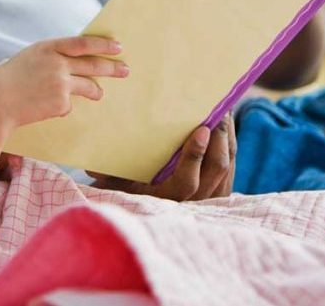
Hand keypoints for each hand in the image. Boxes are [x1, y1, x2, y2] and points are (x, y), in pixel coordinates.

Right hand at [0, 36, 128, 131]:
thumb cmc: (4, 81)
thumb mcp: (26, 59)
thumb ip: (48, 59)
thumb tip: (69, 63)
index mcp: (47, 48)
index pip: (83, 43)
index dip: (103, 44)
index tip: (118, 46)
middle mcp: (58, 63)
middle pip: (93, 65)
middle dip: (111, 67)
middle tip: (125, 70)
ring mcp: (61, 83)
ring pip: (87, 87)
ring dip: (96, 91)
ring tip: (100, 94)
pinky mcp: (60, 102)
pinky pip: (68, 105)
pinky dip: (61, 107)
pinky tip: (47, 108)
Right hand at [89, 114, 236, 201]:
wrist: (152, 217)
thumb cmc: (131, 194)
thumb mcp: (119, 187)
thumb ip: (108, 176)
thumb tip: (92, 167)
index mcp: (169, 200)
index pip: (188, 180)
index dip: (195, 155)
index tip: (200, 129)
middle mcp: (194, 202)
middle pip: (216, 167)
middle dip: (219, 136)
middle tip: (217, 107)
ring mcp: (212, 197)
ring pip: (227, 163)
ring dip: (226, 135)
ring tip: (222, 108)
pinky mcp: (223, 190)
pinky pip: (232, 163)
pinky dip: (229, 142)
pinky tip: (224, 123)